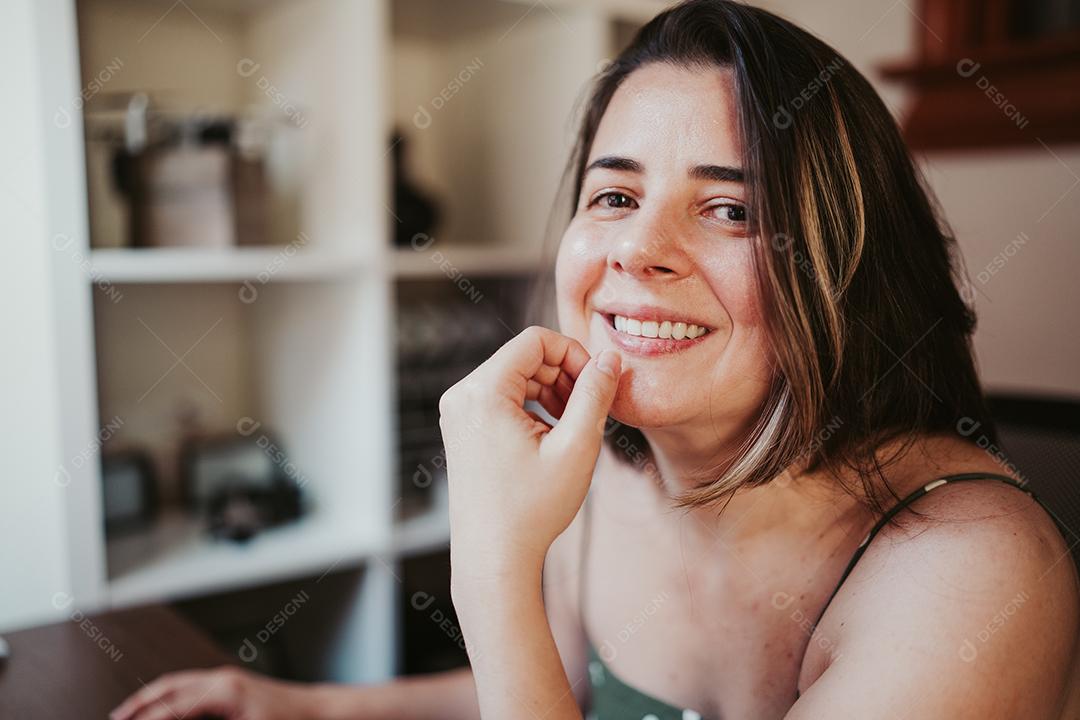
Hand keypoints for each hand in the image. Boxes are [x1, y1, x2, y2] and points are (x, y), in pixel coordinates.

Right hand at [109, 665, 312, 719]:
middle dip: (139, 704)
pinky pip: (192, 685)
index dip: (147, 719)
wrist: (319, 712)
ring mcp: (229, 679)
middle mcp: (224, 679)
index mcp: (225, 692)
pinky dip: (171, 694)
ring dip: (152, 697)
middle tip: (115, 718)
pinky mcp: (233, 684)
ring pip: (178, 682)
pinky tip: (162, 709)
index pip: (173, 706)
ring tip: (128, 713)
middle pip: (169, 687)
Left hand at [438, 326, 621, 585]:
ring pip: (514, 378)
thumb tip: (610, 359)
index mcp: (482, 392)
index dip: (574, 354)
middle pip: (524, 358)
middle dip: (563, 376)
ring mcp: (458, 414)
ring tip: (573, 428)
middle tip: (590, 410)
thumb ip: (595, 395)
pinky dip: (531, 409)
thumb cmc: (531, 509)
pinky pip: (502, 400)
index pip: (535, 341)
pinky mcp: (462, 430)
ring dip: (550, 393)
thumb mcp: (576, 446)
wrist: (493, 558)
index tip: (597, 385)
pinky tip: (551, 440)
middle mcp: (462, 396)